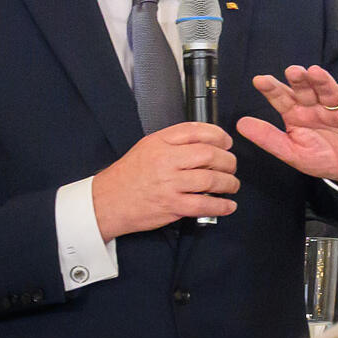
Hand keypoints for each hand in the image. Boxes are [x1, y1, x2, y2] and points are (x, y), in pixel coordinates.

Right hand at [91, 121, 238, 238]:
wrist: (106, 201)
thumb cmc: (127, 176)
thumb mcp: (146, 148)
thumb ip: (173, 143)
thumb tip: (205, 143)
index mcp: (159, 143)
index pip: (196, 131)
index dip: (218, 135)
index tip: (226, 142)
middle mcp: (165, 160)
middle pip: (209, 154)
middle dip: (228, 161)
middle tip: (231, 166)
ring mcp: (169, 184)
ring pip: (211, 179)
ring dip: (229, 183)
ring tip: (231, 185)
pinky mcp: (172, 205)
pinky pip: (205, 205)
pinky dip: (221, 206)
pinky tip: (227, 205)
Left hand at [244, 64, 337, 184]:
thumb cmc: (323, 158)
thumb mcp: (293, 153)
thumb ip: (269, 139)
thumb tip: (241, 124)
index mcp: (297, 114)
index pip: (281, 98)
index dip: (272, 89)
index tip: (260, 81)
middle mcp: (315, 107)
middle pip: (306, 90)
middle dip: (299, 79)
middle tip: (292, 71)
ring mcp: (337, 110)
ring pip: (329, 92)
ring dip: (323, 82)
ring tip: (316, 73)